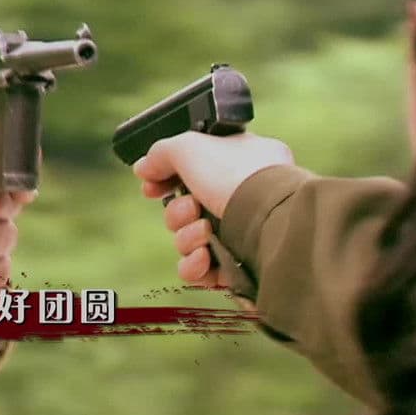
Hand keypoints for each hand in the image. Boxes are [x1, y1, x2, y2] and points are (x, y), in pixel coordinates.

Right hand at [133, 132, 292, 284]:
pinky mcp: (238, 267)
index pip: (193, 170)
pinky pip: (200, 269)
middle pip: (186, 208)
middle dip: (178, 212)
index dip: (166, 178)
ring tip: (204, 232)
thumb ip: (161, 153)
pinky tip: (204, 256)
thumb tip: (144, 168)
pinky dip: (195, 265)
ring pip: (189, 239)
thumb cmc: (238, 177)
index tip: (152, 186)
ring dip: (186, 237)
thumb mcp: (189, 145)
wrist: (271, 222)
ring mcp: (242, 233)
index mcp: (240, 162)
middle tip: (192, 207)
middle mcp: (243, 197)